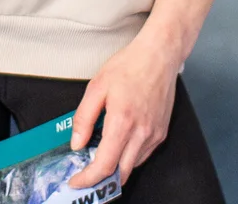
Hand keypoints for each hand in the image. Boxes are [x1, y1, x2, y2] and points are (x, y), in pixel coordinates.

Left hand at [68, 0, 224, 187]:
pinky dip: (128, 156)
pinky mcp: (161, 132)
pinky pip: (142, 155)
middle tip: (84, 174)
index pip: (104, 165)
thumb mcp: (96, 87)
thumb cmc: (129, 66)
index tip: (76, 182)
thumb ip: (84, 118)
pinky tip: (118, 144)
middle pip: (120, 173)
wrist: (159, 55)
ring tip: (99, 157)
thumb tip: (76, 143)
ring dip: (115, 167)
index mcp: (123, 122)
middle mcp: (142, 133)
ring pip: (132, 166)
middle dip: (100, 179)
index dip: (87, 178)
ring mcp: (154, 135)